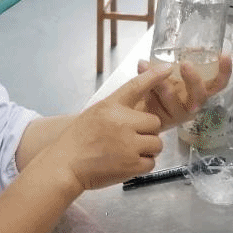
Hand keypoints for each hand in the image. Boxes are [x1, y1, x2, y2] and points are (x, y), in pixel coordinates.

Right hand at [45, 66, 171, 191]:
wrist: (65, 164)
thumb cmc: (78, 139)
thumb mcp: (95, 112)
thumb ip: (117, 107)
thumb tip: (139, 108)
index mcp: (111, 107)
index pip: (136, 86)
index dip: (153, 76)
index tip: (167, 68)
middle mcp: (122, 123)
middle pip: (154, 123)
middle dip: (147, 132)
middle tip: (132, 138)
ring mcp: (128, 144)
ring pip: (156, 144)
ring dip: (147, 149)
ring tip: (128, 151)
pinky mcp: (131, 165)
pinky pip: (151, 163)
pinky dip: (142, 165)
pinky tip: (127, 163)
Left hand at [136, 53, 232, 129]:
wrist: (138, 108)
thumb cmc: (157, 87)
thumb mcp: (167, 70)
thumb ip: (172, 60)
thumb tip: (178, 49)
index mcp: (198, 90)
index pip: (217, 83)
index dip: (224, 71)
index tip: (225, 55)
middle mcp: (192, 103)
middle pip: (201, 95)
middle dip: (194, 79)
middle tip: (186, 64)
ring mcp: (179, 114)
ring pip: (175, 100)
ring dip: (163, 84)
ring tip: (149, 67)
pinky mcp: (163, 120)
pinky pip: (157, 104)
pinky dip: (148, 87)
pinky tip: (141, 68)